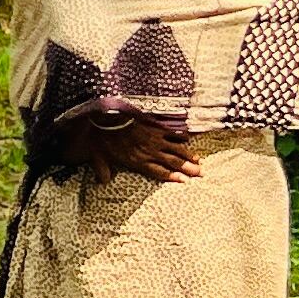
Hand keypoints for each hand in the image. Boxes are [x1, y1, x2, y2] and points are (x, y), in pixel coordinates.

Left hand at [53, 102, 196, 184]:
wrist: (108, 115)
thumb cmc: (101, 135)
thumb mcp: (98, 155)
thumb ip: (102, 169)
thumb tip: (102, 181)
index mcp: (137, 161)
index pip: (158, 172)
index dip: (172, 177)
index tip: (185, 181)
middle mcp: (150, 152)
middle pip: (172, 162)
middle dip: (187, 168)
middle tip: (200, 173)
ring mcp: (154, 139)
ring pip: (175, 149)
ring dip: (188, 155)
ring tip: (199, 161)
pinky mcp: (155, 126)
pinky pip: (171, 133)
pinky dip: (181, 136)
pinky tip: (189, 139)